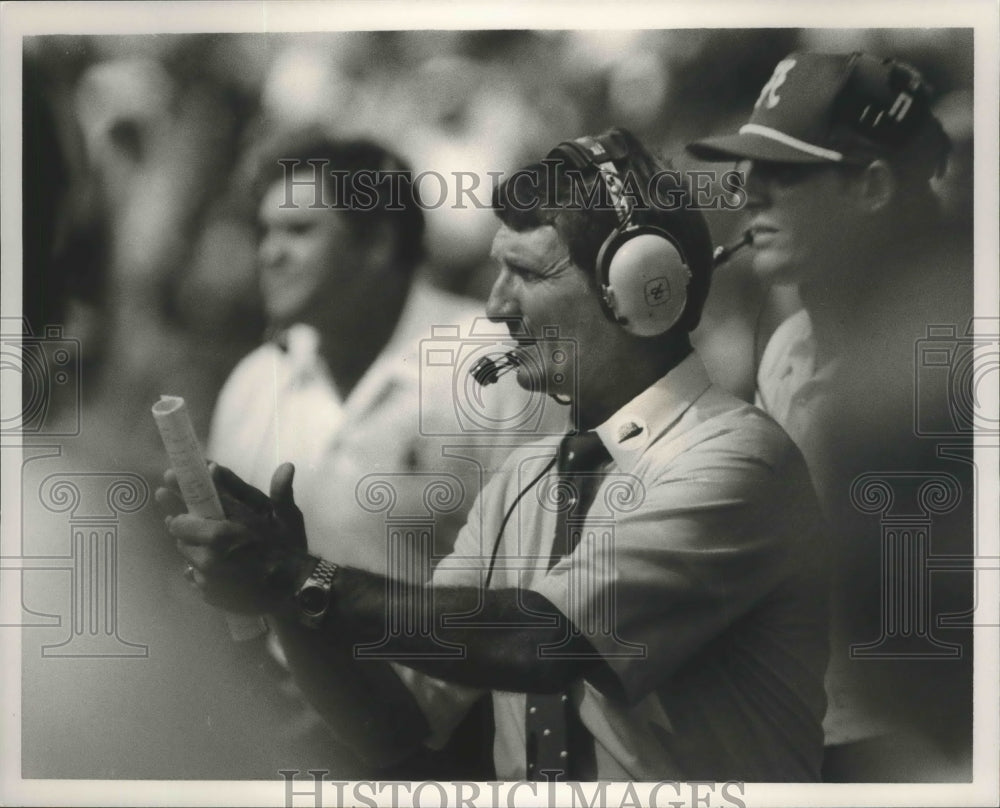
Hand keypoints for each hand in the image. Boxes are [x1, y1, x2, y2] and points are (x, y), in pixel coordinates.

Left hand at [155, 462, 308, 613]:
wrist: (292, 595)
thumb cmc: (290, 553)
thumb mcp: (289, 519)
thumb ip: (280, 492)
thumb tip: (286, 465)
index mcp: (224, 532)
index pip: (188, 510)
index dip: (177, 492)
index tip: (167, 480)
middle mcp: (208, 554)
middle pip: (179, 530)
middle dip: (183, 520)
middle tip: (186, 515)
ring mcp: (205, 576)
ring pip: (185, 551)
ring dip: (192, 543)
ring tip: (209, 542)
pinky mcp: (206, 593)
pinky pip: (193, 573)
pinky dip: (200, 567)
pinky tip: (217, 565)